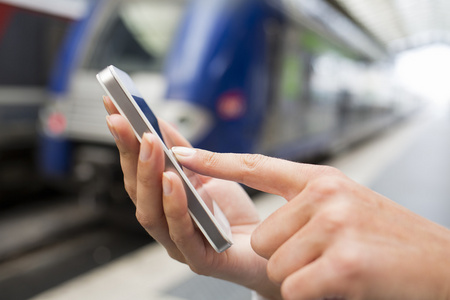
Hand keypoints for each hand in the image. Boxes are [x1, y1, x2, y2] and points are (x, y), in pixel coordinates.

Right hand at [103, 96, 280, 298]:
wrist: (269, 246)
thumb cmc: (235, 214)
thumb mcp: (210, 174)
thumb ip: (188, 154)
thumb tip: (161, 124)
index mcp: (163, 202)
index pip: (137, 170)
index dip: (123, 140)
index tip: (113, 107)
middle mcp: (165, 222)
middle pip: (138, 189)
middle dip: (129, 152)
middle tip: (124, 120)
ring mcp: (179, 243)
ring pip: (151, 213)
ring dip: (148, 176)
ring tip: (149, 144)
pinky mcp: (201, 259)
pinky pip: (182, 234)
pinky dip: (173, 206)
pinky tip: (171, 181)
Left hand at [172, 147, 449, 299]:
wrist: (439, 264)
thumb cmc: (383, 238)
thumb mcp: (343, 204)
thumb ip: (303, 203)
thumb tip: (266, 221)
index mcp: (320, 178)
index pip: (256, 166)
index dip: (216, 161)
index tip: (182, 154)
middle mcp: (325, 194)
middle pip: (263, 236)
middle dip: (285, 255)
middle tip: (323, 255)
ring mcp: (335, 225)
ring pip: (277, 263)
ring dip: (302, 275)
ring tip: (337, 267)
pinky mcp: (344, 262)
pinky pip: (295, 286)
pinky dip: (312, 294)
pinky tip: (343, 283)